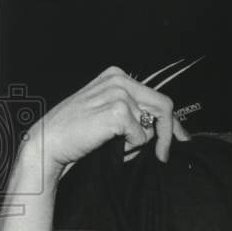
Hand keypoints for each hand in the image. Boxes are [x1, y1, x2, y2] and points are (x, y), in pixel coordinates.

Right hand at [24, 65, 190, 182]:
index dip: (173, 121)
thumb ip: (133, 113)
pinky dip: (130, 148)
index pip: (158, 97)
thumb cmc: (76, 133)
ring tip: (113, 144)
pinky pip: (141, 137)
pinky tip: (109, 145)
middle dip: (169, 133)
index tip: (182, 137)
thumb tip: (161, 130)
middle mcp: (119, 80)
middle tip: (164, 155)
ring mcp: (118, 93)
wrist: (49, 143)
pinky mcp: (117, 111)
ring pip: (151, 126)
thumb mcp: (107, 113)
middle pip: (164, 106)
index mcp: (117, 76)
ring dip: (137, 143)